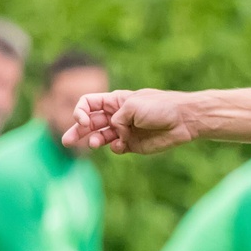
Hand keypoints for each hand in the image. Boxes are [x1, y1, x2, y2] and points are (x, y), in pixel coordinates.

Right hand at [64, 89, 196, 155]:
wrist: (184, 120)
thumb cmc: (160, 107)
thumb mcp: (132, 106)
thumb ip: (116, 119)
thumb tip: (113, 135)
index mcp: (114, 101)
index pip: (88, 104)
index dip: (80, 111)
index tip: (83, 119)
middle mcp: (117, 116)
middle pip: (90, 123)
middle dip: (77, 131)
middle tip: (67, 141)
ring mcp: (124, 131)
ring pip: (101, 137)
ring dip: (94, 140)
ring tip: (95, 144)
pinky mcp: (133, 145)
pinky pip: (117, 148)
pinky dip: (115, 148)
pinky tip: (121, 145)